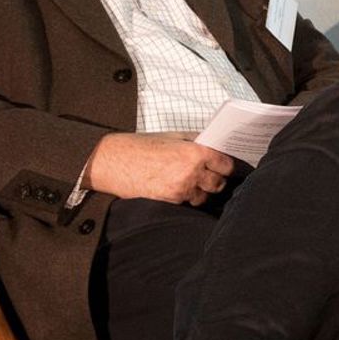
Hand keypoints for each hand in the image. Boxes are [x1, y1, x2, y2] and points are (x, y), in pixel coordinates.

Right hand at [86, 132, 235, 205]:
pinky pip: (187, 203)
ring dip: (201, 192)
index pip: (226, 165)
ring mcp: (181, 189)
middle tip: (209, 176)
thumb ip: (195, 142)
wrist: (111, 161)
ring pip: (204, 197)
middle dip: (215, 180)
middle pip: (219, 183)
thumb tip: (214, 145)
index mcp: (195, 152)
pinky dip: (186, 198)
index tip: (226, 167)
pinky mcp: (170, 201)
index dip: (227, 167)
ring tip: (189, 182)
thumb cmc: (139, 146)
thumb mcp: (171, 137)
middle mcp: (192, 172)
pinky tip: (177, 188)